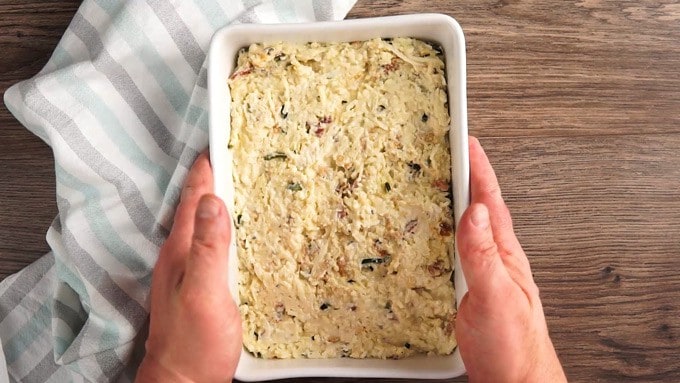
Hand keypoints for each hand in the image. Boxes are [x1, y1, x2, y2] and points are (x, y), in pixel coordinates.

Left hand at [136, 153, 241, 382]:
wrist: (183, 380)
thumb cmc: (194, 343)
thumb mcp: (204, 292)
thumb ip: (209, 248)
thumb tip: (213, 200)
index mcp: (181, 249)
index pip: (193, 197)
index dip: (206, 168)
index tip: (219, 139)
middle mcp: (181, 253)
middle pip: (198, 205)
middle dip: (214, 176)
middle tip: (234, 152)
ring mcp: (189, 268)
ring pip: (205, 222)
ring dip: (218, 199)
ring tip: (238, 179)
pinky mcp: (200, 282)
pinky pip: (211, 241)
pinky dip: (223, 224)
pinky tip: (236, 228)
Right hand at [455, 137, 565, 382]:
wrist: (515, 381)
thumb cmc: (514, 346)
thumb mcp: (497, 297)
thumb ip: (484, 255)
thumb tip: (473, 211)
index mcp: (503, 251)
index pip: (489, 198)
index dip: (478, 166)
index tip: (466, 138)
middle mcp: (493, 256)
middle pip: (476, 205)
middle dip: (462, 174)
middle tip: (445, 150)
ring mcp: (481, 271)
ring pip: (463, 226)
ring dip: (451, 200)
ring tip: (434, 180)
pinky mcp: (466, 289)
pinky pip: (453, 249)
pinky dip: (442, 231)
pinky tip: (431, 232)